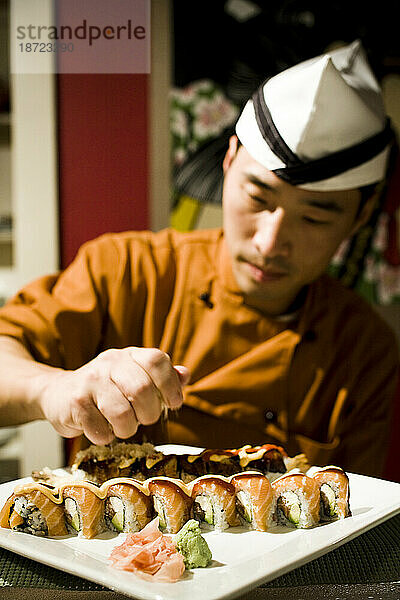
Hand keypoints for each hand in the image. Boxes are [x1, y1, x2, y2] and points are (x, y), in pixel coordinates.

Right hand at [38, 347, 189, 444]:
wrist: (58, 394)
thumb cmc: (106, 389)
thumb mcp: (135, 377)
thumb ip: (162, 378)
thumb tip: (185, 374)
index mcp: (129, 355)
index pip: (156, 360)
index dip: (170, 384)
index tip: (173, 403)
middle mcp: (110, 362)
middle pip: (142, 389)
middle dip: (149, 413)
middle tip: (144, 419)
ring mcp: (90, 381)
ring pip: (121, 413)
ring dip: (127, 428)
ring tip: (122, 426)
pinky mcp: (75, 402)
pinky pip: (100, 429)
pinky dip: (105, 436)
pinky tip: (101, 429)